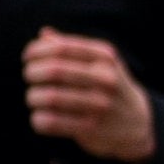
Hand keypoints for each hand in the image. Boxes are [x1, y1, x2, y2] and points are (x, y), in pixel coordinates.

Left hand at [24, 28, 155, 160]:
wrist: (136, 122)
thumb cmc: (106, 85)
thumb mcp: (97, 62)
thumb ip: (70, 48)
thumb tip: (43, 34)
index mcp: (104, 57)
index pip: (61, 48)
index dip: (36, 51)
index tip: (27, 58)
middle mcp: (105, 78)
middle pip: (53, 71)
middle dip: (32, 72)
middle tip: (29, 77)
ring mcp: (100, 104)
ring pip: (48, 97)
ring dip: (32, 97)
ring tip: (34, 97)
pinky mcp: (91, 128)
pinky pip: (50, 122)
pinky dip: (37, 119)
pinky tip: (39, 116)